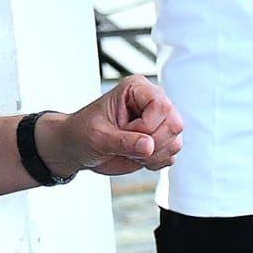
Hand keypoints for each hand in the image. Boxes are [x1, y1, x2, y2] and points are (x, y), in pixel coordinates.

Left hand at [41, 77, 183, 178]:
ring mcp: (157, 121)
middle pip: (174, 123)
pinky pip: (172, 155)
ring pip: (175, 141)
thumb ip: (124, 142)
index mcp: (136, 89)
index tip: (125, 132)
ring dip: (154, 155)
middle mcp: (151, 102)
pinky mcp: (159, 140)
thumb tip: (149, 146)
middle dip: (152, 143)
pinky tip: (137, 158)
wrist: (77, 147)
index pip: (161, 105)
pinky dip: (156, 162)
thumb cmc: (82, 133)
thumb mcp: (98, 136)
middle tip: (128, 147)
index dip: (146, 126)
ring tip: (130, 153)